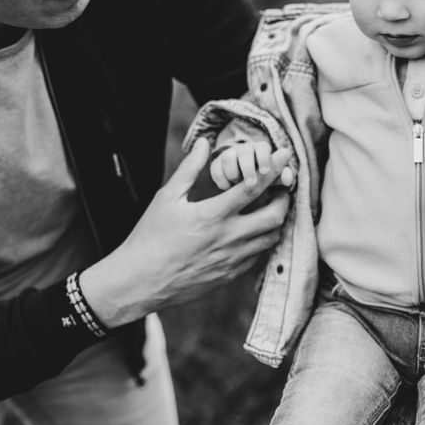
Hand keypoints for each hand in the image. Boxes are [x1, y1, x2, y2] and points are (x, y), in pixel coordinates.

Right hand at [81, 137, 290, 327]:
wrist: (140, 281)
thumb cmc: (150, 237)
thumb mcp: (167, 198)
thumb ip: (189, 169)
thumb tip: (203, 143)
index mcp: (212, 215)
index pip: (253, 187)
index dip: (273, 168)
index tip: (285, 155)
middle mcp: (227, 238)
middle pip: (274, 216)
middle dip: (284, 198)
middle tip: (281, 187)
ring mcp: (232, 260)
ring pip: (271, 238)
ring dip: (277, 221)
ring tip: (271, 208)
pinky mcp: (231, 276)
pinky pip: (259, 256)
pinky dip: (264, 241)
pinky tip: (256, 231)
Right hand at [209, 140, 294, 190]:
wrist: (241, 182)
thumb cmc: (262, 179)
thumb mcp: (272, 179)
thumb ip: (280, 178)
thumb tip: (288, 178)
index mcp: (261, 150)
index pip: (263, 147)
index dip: (264, 158)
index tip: (265, 171)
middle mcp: (245, 150)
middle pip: (245, 152)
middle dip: (248, 168)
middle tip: (251, 183)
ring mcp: (229, 155)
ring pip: (228, 157)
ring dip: (234, 174)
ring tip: (238, 186)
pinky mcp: (216, 164)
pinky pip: (216, 170)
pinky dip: (221, 180)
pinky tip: (227, 189)